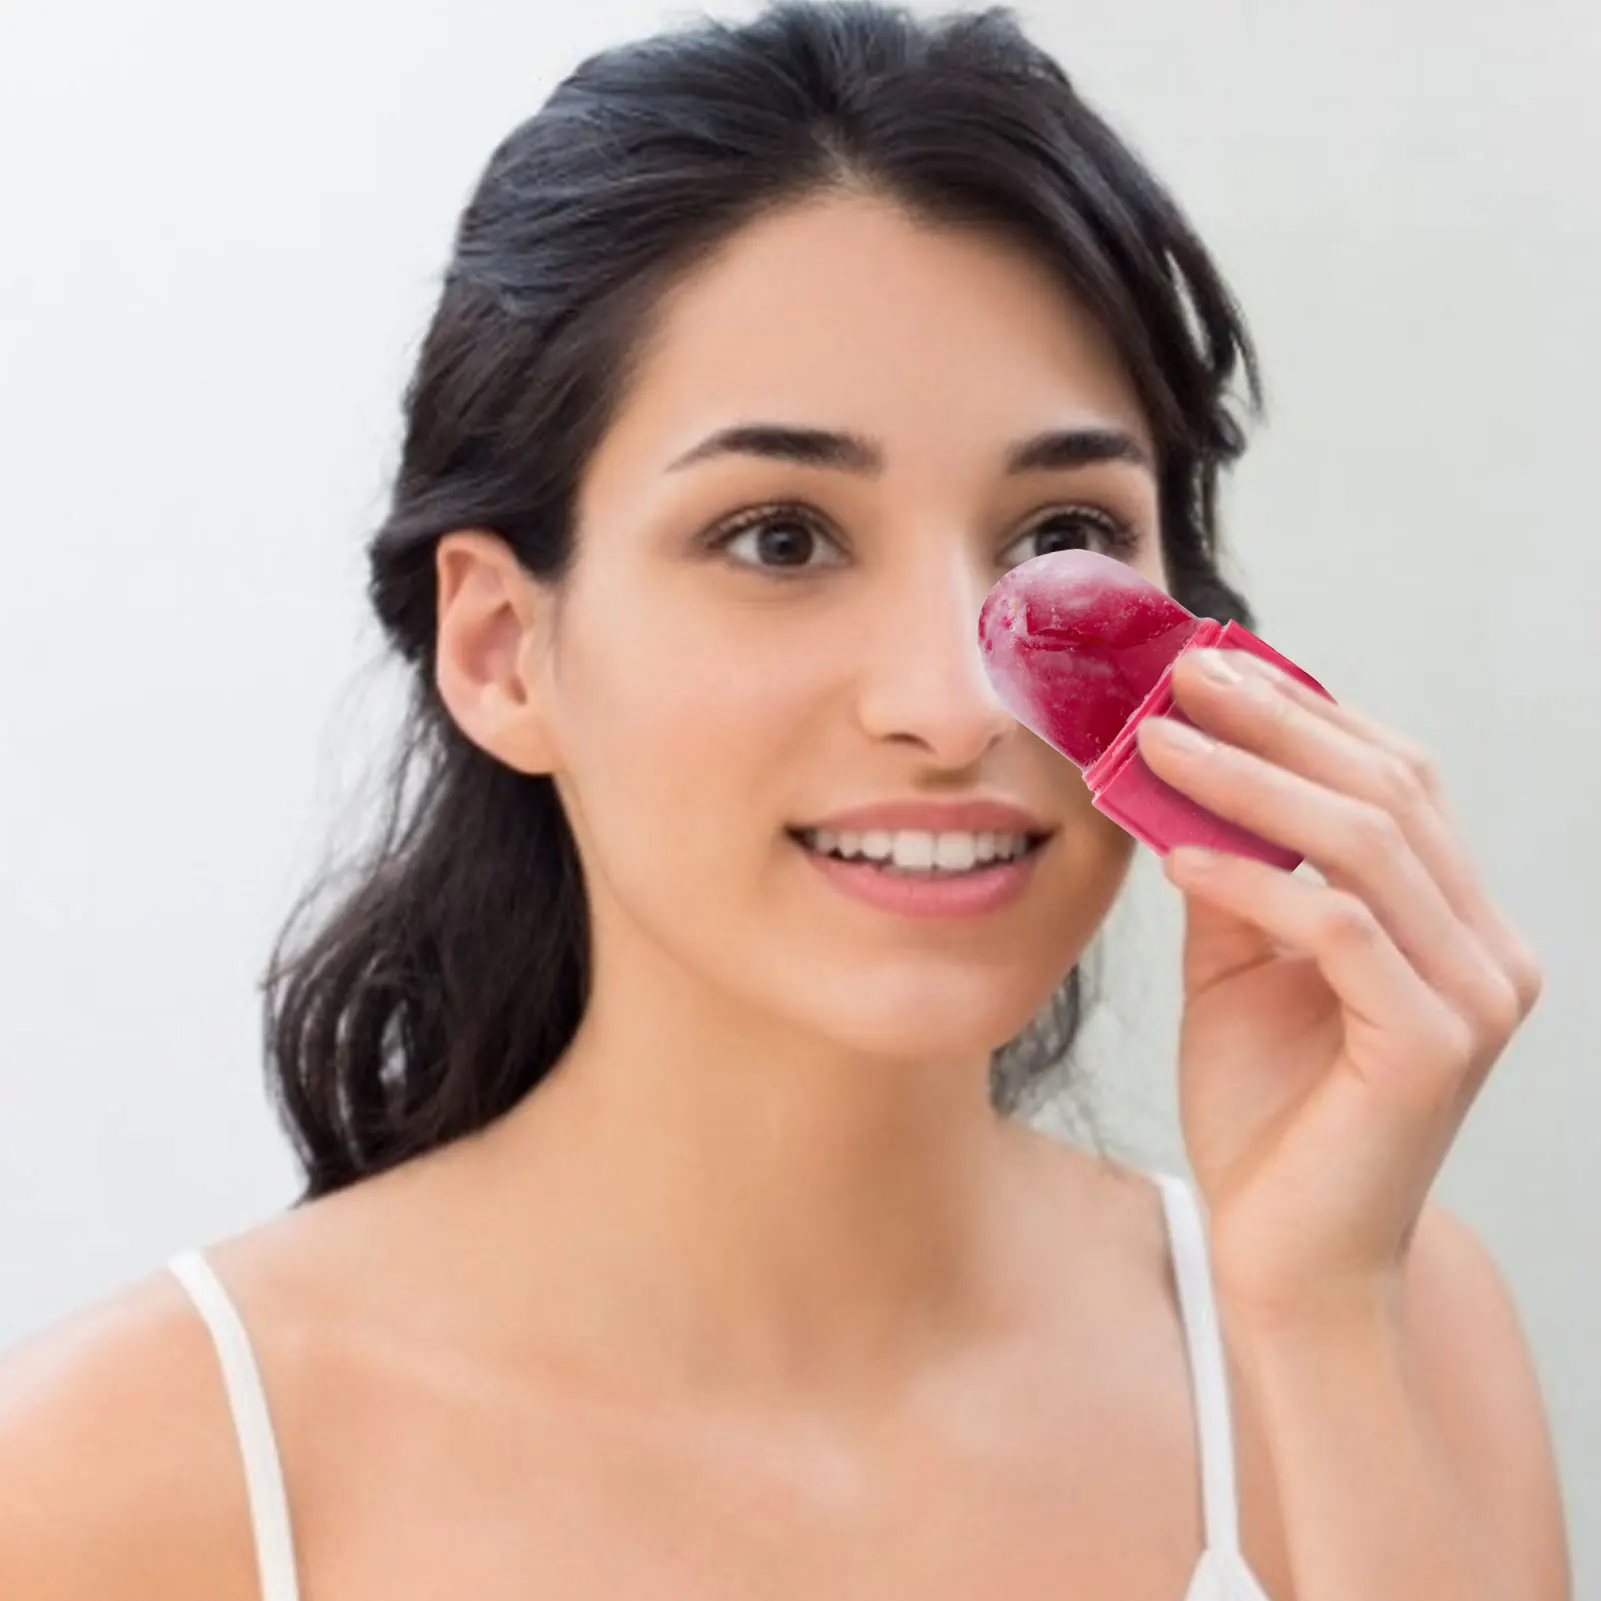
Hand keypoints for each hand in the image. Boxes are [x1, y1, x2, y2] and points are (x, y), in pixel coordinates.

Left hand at [1133, 648, 1542, 1325]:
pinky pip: (1337, 928)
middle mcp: (1484, 947)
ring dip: (1250, 780)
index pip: (1391, 780)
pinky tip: (1175, 853)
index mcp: (1450, 920)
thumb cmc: (1264, 1112)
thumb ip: (1233, 875)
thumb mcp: (1238, 968)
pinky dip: (1253, 880)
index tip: (1208, 663)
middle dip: (1275, 720)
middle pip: (1386, 789)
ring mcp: (1472, 996)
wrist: (1284, 1258)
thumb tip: (1179, 773)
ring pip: (1365, 843)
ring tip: (1155, 740)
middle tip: (1179, 673)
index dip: (1303, 711)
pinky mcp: (1432, 1047)